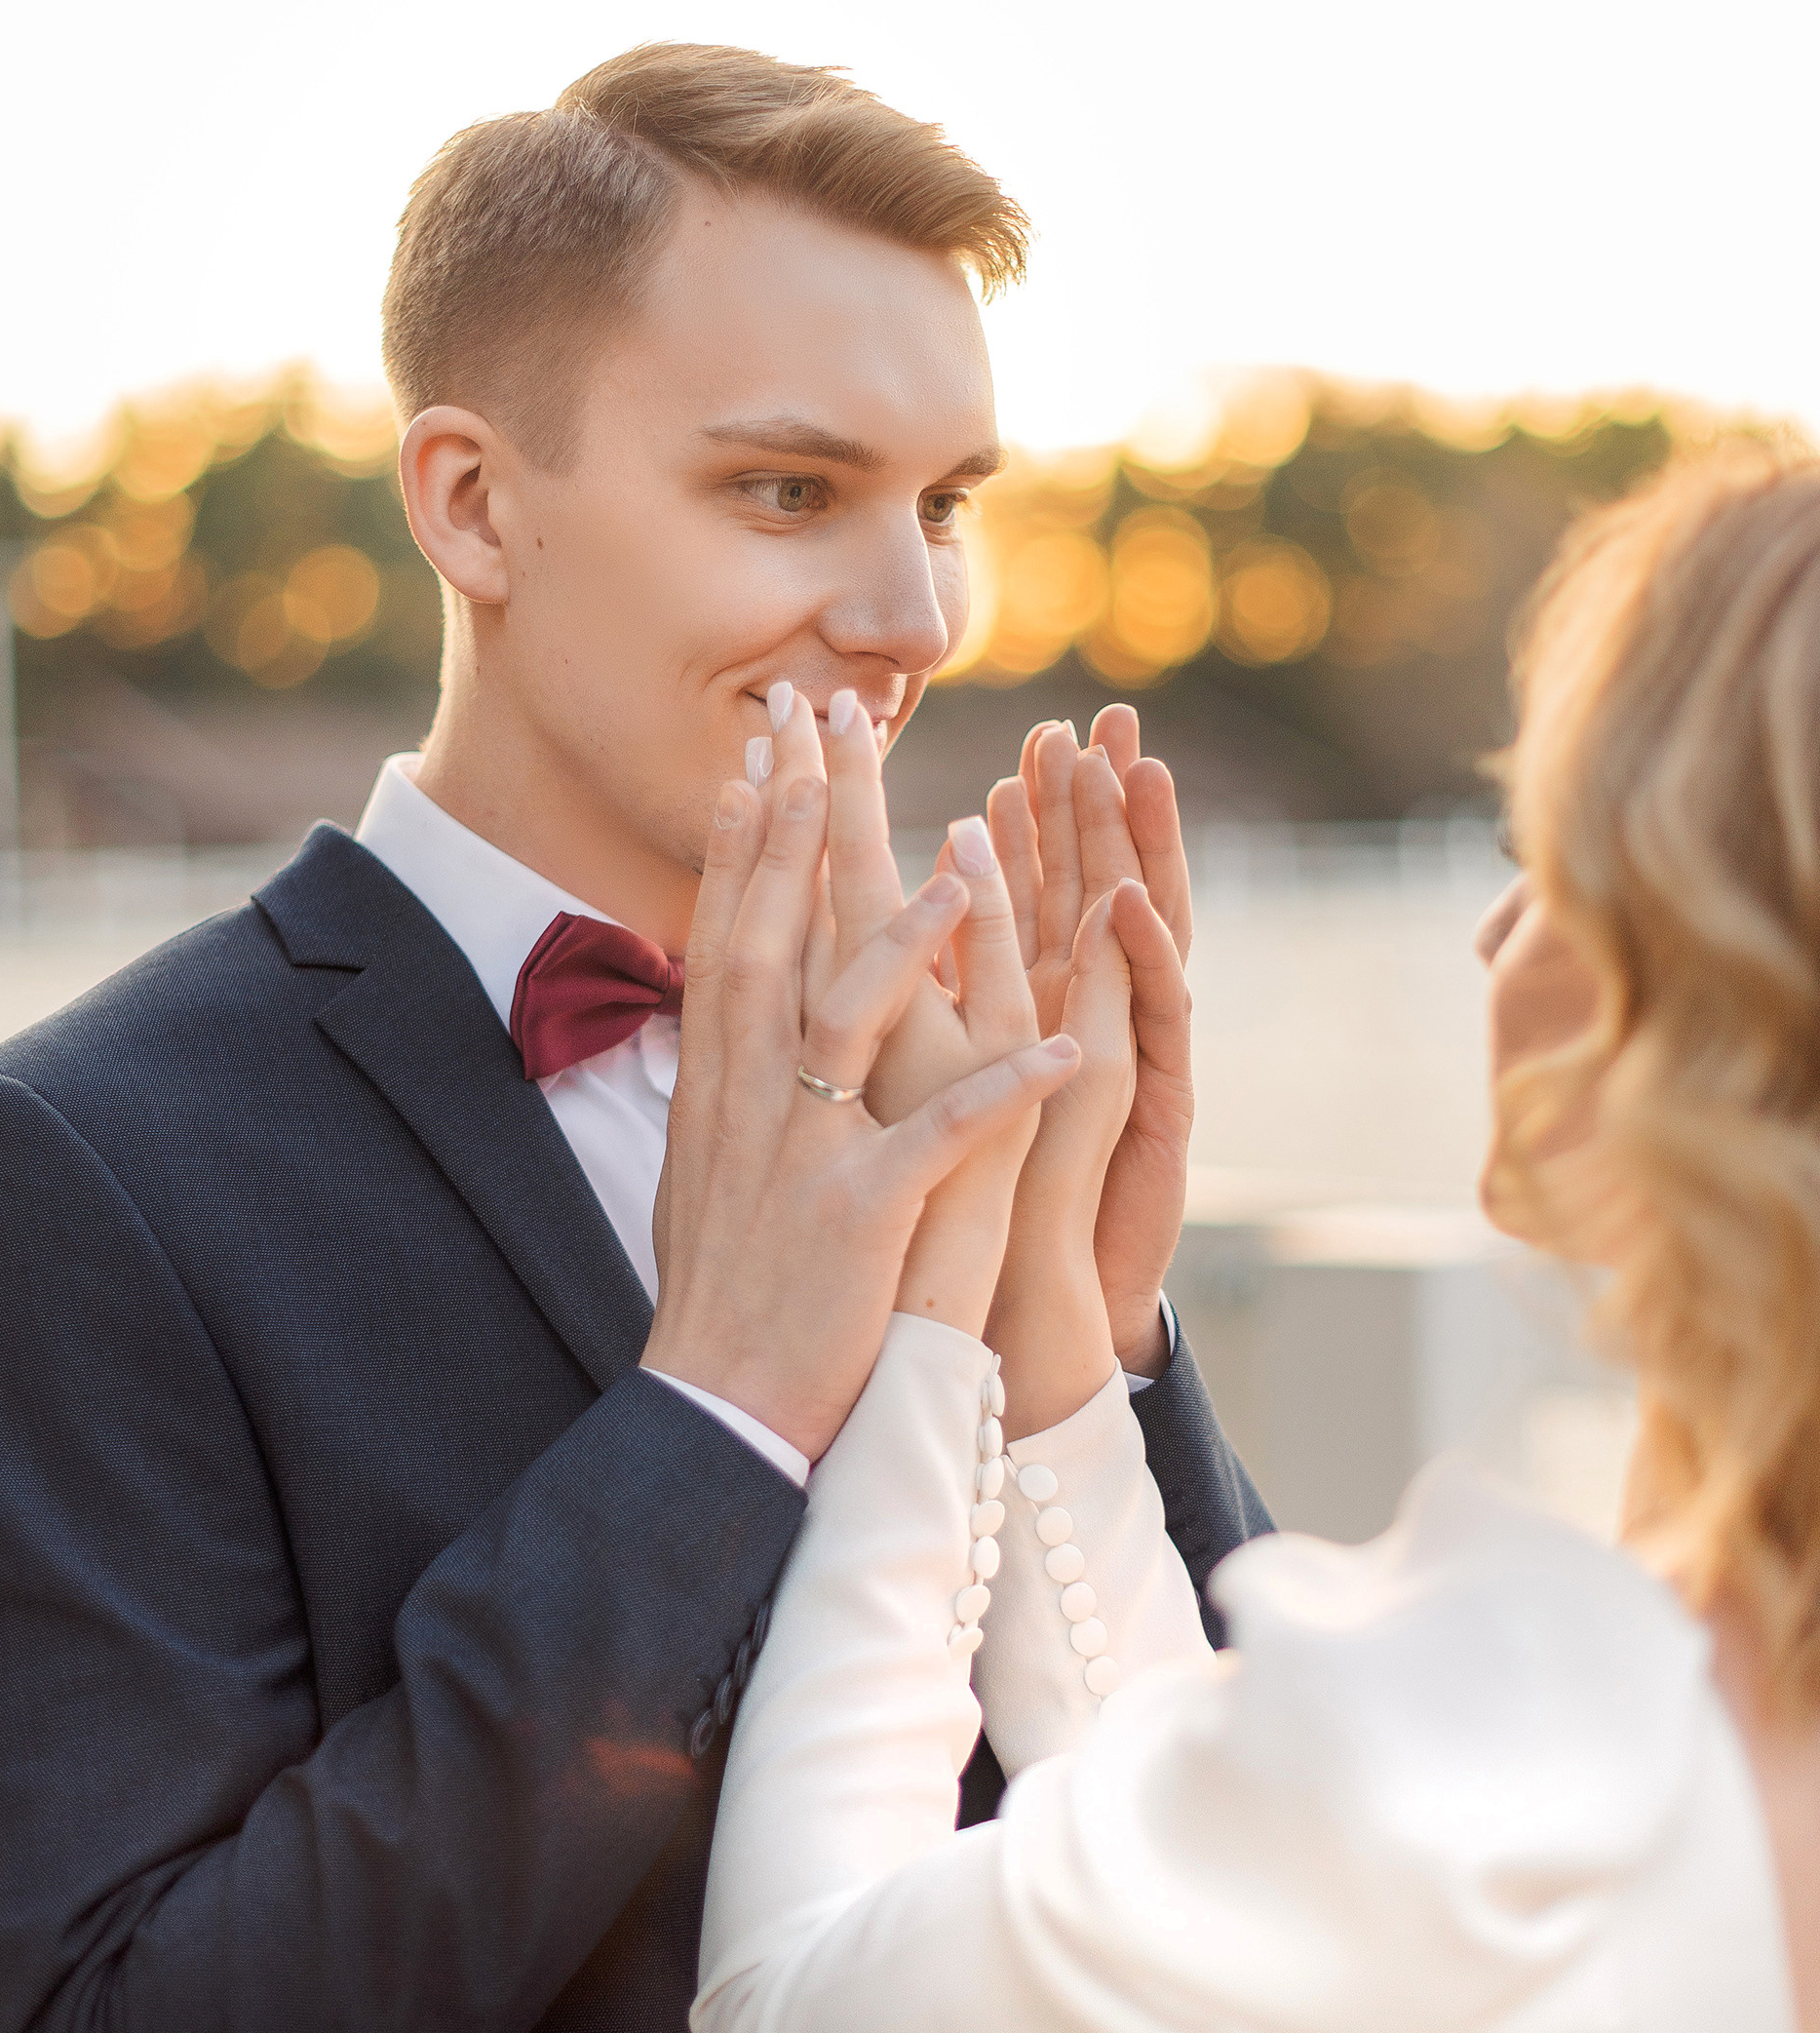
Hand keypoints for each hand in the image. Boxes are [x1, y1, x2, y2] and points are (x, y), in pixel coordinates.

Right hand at [645, 748, 1077, 1462]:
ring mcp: (807, 1152)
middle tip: (819, 729)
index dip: (750, 848)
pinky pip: (946, 1135)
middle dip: (802, 830)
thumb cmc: (724, 1298)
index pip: (733, 941)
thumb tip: (722, 1028)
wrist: (718, 1411)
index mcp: (720, 1091)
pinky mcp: (863, 1212)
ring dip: (909, 932)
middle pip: (776, 939)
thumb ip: (723, 1092)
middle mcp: (751, 1104)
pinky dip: (1007, 1085)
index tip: (763, 763)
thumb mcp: (706, 1173)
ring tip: (965, 859)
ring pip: (856, 1015)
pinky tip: (1067, 1041)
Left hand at [989, 708, 1194, 1377]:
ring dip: (1136, 850)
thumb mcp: (926, 1085)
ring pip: (1133, 937)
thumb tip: (890, 929)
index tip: (1034, 740)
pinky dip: (1136, 956)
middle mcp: (1078, 1025)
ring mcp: (1118, 1061)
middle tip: (1102, 718)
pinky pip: (1141, 1022)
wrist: (1004, 1314)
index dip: (1038, 816)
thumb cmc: (954, 1207)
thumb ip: (925, 1003)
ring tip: (1133, 768)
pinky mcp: (1135, 1113)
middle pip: (1094, 890)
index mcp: (1020, 1010)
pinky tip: (1125, 900)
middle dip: (1097, 804)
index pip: (1037, 891)